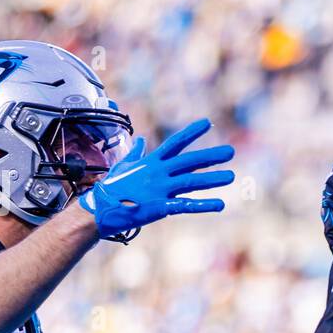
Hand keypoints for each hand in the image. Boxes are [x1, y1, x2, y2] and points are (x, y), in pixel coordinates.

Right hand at [78, 118, 234, 238]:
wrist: (100, 209)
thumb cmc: (111, 188)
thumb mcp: (124, 166)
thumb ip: (136, 153)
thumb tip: (142, 140)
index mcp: (151, 162)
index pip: (175, 143)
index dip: (191, 132)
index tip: (208, 123)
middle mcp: (158, 173)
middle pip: (189, 162)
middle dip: (210, 156)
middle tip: (230, 152)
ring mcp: (160, 189)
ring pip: (191, 182)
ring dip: (212, 179)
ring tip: (231, 177)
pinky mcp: (160, 206)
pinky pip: (186, 205)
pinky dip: (203, 205)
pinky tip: (220, 204)